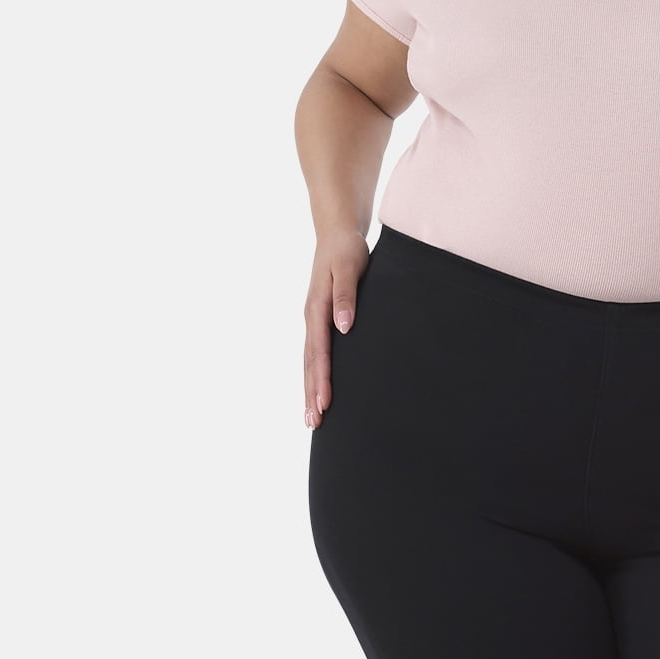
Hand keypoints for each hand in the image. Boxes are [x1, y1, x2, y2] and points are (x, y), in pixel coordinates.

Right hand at [304, 230, 369, 427]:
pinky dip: (314, 375)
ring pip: (309, 363)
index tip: (324, 403)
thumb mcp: (349, 268)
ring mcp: (314, 322)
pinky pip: (315, 354)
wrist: (336, 234)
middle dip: (311, 394)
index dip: (321, 379)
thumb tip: (343, 327)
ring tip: (312, 418)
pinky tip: (317, 391)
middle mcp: (312, 319)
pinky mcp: (320, 321)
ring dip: (310, 390)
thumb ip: (345, 296)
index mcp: (317, 309)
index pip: (319, 352)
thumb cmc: (346, 250)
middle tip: (313, 424)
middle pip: (309, 364)